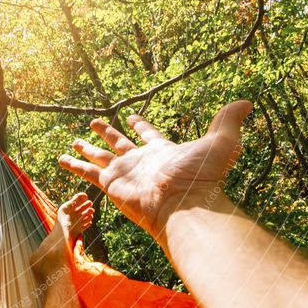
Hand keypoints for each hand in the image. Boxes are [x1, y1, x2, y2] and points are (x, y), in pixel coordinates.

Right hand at [58, 100, 251, 236]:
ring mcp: (124, 173)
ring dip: (87, 148)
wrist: (182, 206)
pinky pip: (88, 171)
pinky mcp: (110, 184)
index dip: (140, 125)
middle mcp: (140, 162)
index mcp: (162, 152)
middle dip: (107, 134)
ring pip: (100, 157)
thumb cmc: (201, 177)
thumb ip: (228, 121)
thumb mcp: (219, 142)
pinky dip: (74, 165)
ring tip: (73, 141)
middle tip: (94, 124)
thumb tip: (247, 101)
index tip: (131, 116)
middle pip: (119, 144)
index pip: (148, 135)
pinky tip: (61, 158)